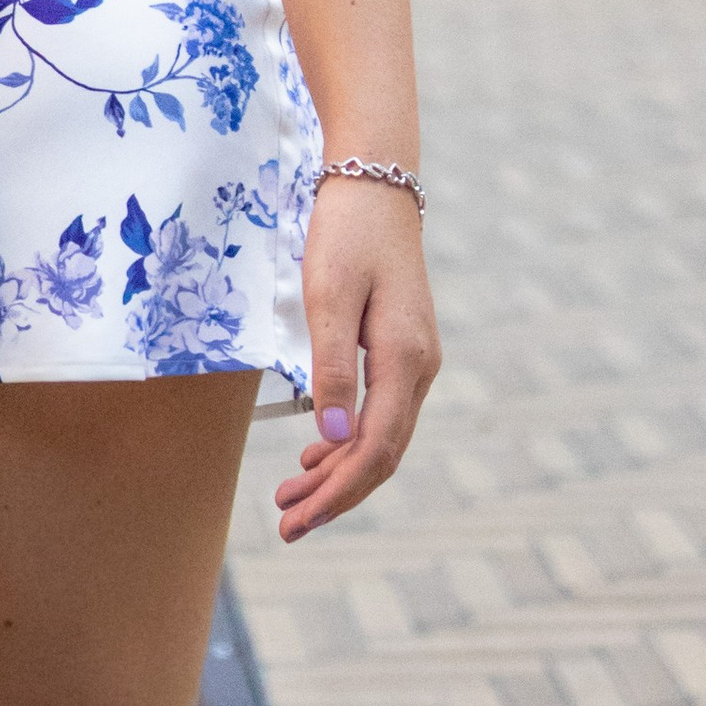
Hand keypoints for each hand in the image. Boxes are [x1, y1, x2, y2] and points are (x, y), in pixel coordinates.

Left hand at [273, 177, 439, 540]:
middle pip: (381, 454)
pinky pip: (381, 413)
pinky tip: (317, 456)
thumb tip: (333, 441)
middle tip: (286, 524)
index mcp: (404, 360)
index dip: (337, 494)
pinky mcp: (401, 350)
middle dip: (335, 495)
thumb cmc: (346, 232)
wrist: (375, 181)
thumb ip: (331, 368)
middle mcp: (419, 368)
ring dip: (339, 473)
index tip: (297, 520)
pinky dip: (349, 442)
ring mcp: (415, 360)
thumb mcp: (328, 295)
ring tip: (292, 498)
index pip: (374, 451)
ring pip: (382, 437)